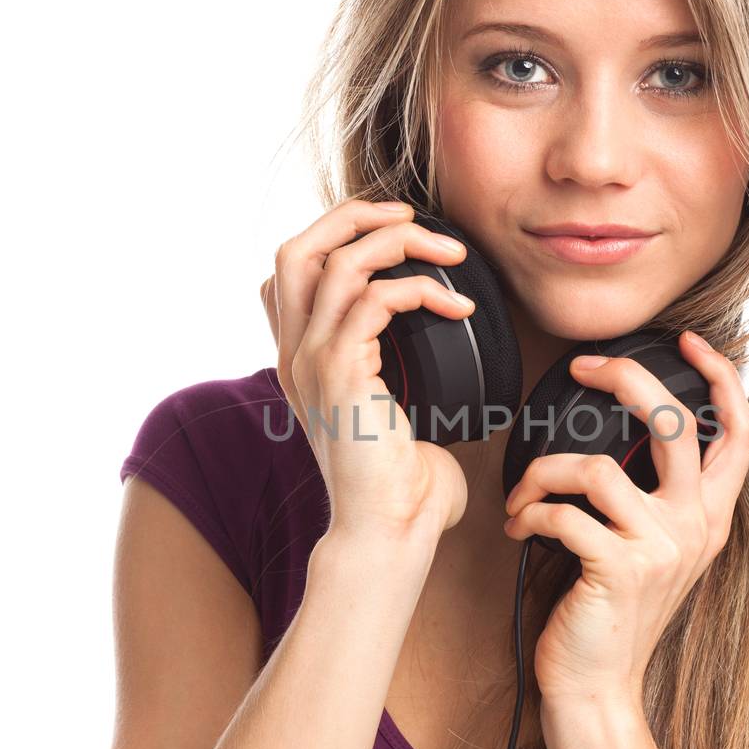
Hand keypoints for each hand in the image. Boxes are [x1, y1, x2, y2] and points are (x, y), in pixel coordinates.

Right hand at [260, 198, 474, 542]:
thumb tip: (447, 347)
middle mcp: (296, 355)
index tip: (391, 234)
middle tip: (410, 217)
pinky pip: (373, 299)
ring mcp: (313, 363)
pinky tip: (458, 308)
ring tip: (452, 255)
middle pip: (297, 247)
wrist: (388, 533)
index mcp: (303, 360)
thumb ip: (400, 373)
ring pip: (338, 260)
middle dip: (354, 216)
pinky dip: (421, 290)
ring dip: (402, 243)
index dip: (334, 234)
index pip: (290, 269)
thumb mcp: (394, 413)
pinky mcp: (341, 374)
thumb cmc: (401, 485)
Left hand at [502, 332, 748, 713]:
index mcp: (710, 516)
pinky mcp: (618, 569)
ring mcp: (660, 548)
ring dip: (543, 472)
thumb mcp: (652, 549)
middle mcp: (695, 527)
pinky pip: (564, 513)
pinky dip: (530, 513)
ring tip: (521, 494)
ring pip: (597, 467)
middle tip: (584, 367)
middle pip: (674, 421)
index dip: (721, 377)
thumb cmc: (610, 613)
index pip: (740, 432)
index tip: (688, 341)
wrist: (597, 688)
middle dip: (626, 377)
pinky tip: (520, 527)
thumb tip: (624, 430)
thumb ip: (655, 496)